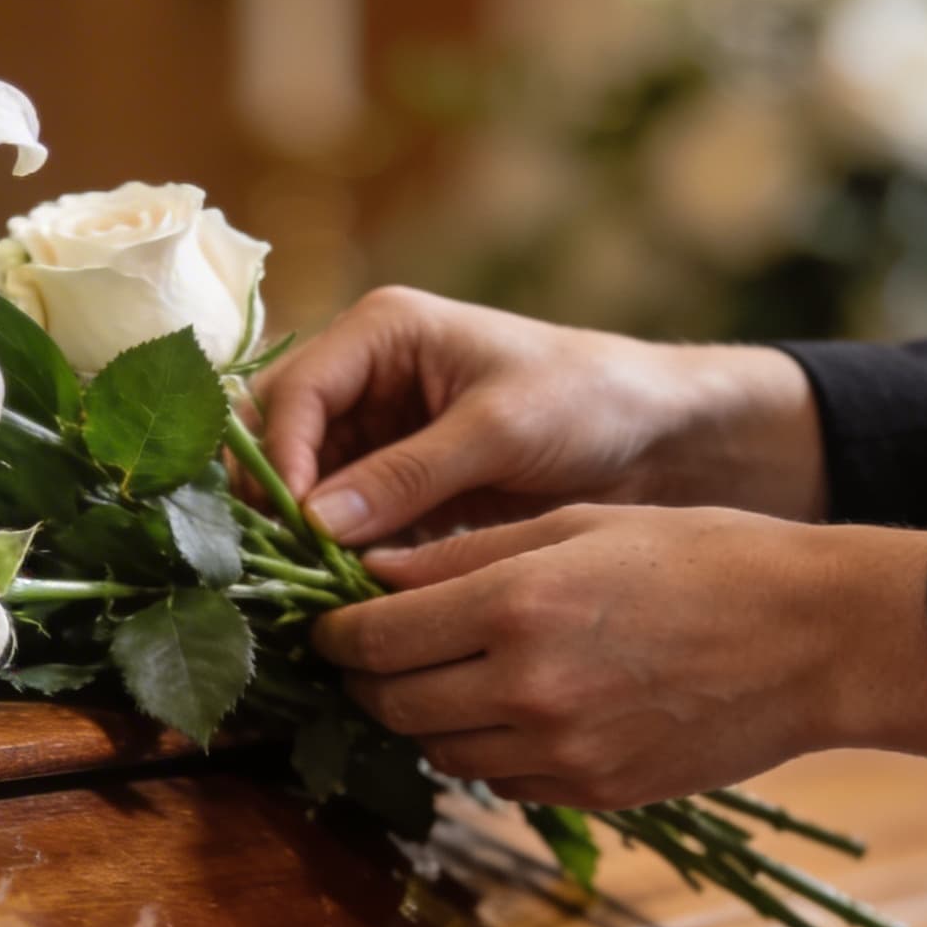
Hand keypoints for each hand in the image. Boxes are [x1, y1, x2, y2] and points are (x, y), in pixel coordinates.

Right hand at [251, 287, 827, 548]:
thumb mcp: (501, 429)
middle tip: (278, 564)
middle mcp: (362, 376)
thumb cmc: (590, 400)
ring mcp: (373, 432)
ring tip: (303, 589)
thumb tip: (316, 521)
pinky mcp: (391, 484)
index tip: (294, 525)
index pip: (292, 393)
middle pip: (274, 435)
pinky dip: (331, 553)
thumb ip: (408, 472)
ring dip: (294, 533)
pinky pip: (337, 519)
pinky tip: (335, 594)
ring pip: (296, 484)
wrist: (658, 439)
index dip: (278, 458)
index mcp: (381, 333)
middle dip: (269, 497)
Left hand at [311, 505, 926, 808]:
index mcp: (515, 603)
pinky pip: (499, 782)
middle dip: (367, 678)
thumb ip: (461, 556)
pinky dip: (487, 751)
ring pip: (437, 751)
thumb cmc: (700, 557)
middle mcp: (526, 685)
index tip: (330, 624)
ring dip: (424, 718)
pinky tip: (512, 710)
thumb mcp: (576, 524)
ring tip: (445, 677)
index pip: (374, 638)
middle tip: (372, 653)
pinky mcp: (593, 791)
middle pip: (391, 703)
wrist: (814, 638)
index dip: (336, 633)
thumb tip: (367, 575)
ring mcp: (560, 749)